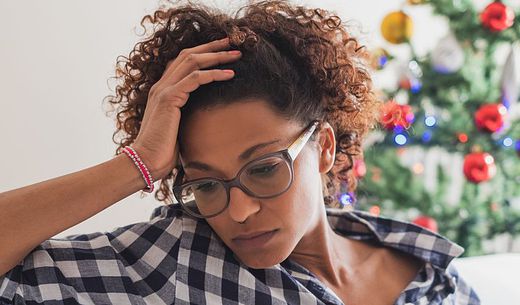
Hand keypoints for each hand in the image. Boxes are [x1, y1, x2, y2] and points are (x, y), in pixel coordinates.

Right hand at [132, 37, 241, 179]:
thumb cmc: (163, 151)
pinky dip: (214, 74)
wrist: (146, 161)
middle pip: (189, 54)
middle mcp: (161, 86)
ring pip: (192, 61)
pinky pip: (195, 78)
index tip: (223, 50)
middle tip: (233, 42)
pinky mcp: (169, 99)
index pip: (183, 62)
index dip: (203, 52)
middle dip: (213, 47)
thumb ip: (187, 116)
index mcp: (163, 91)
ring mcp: (163, 90)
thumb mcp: (178, 128)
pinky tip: (229, 75)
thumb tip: (206, 117)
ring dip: (217, 56)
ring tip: (236, 55)